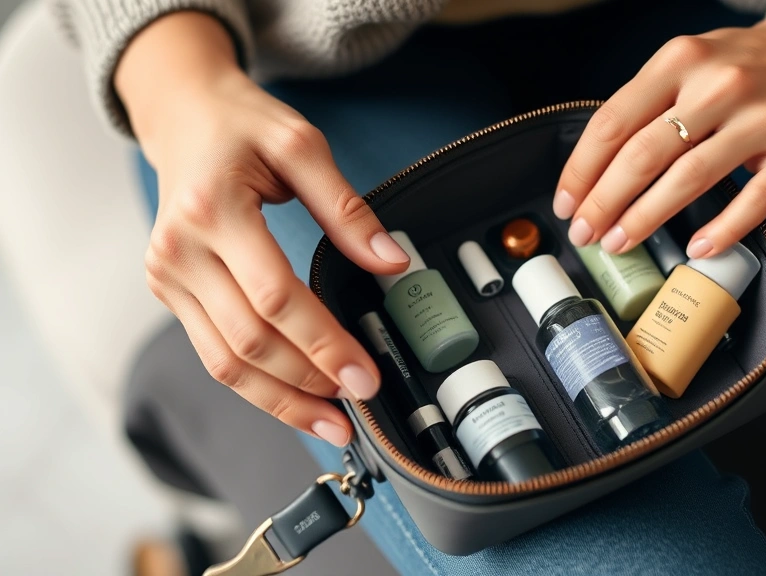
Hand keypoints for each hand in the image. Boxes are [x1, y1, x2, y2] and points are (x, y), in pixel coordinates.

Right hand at [117, 13, 410, 445]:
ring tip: (331, 422)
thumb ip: (347, 207)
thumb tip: (392, 262)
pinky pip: (213, 352)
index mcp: (212, 208)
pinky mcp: (169, 291)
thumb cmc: (242, 126)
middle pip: (249, 340)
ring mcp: (168, 275)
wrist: (181, 116)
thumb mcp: (302, 145)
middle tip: (360, 401)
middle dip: (309, 380)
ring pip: (225, 361)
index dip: (324, 343)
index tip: (366, 374)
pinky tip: (295, 399)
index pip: (275, 297)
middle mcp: (180, 249)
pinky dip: (256, 384)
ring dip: (281, 400)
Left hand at [554, 1, 765, 257]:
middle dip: (604, 202)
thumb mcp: (693, 62)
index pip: (614, 121)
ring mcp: (761, 121)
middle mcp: (718, 86)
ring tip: (619, 243)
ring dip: (646, 218)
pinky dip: (721, 229)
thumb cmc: (749, 64)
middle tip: (584, 234)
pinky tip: (696, 248)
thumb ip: (651, 102)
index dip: (582, 169)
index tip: (566, 203)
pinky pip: (753, 200)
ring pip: (689, 179)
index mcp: (681, 61)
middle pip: (643, 155)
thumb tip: (599, 165)